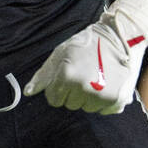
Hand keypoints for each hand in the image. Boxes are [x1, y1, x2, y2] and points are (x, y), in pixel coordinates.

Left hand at [24, 0, 147, 113]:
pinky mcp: (117, 100)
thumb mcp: (61, 53)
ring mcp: (102, 96)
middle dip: (73, 92)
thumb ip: (43, 75)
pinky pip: (103, 111)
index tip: (68, 75)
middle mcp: (84, 88)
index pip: (53, 99)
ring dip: (89, 96)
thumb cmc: (86, 43)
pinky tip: (108, 83)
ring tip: (97, 76)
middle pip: (70, 105)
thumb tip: (28, 92)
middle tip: (84, 73)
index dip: (58, 87)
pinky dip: (104, 100)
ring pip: (86, 108)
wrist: (119, 37)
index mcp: (67, 75)